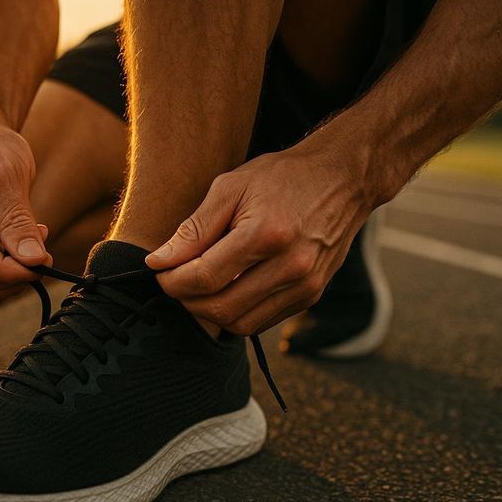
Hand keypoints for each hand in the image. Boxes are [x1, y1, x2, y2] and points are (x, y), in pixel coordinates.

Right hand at [0, 123, 50, 298]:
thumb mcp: (10, 176)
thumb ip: (18, 221)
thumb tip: (32, 261)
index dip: (7, 270)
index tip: (42, 263)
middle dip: (13, 275)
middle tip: (46, 254)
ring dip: (15, 273)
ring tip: (38, 239)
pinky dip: (12, 265)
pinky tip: (28, 239)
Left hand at [145, 141, 373, 334]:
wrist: (344, 179)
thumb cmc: (282, 177)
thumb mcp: (231, 187)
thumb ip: (194, 228)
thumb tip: (158, 262)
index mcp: (266, 234)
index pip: (204, 278)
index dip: (172, 281)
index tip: (159, 271)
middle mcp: (291, 267)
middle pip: (220, 308)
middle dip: (186, 300)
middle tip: (175, 278)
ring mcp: (305, 286)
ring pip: (239, 324)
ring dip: (209, 311)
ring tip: (199, 284)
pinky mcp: (311, 296)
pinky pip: (261, 322)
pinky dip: (236, 313)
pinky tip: (228, 287)